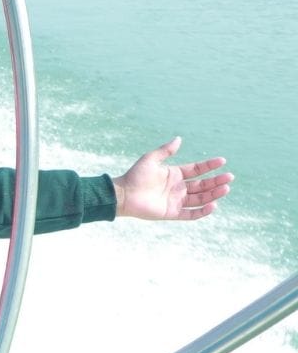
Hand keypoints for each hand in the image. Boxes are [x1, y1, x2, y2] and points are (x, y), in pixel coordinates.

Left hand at [112, 137, 231, 220]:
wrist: (123, 194)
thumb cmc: (135, 176)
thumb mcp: (151, 159)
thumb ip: (165, 151)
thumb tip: (179, 139)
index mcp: (174, 174)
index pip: (197, 170)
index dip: (209, 166)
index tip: (222, 161)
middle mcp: (177, 188)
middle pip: (202, 185)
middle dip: (216, 181)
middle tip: (230, 177)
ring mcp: (176, 201)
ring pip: (200, 198)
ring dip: (213, 194)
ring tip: (226, 188)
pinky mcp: (172, 213)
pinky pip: (191, 214)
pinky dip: (202, 211)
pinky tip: (213, 205)